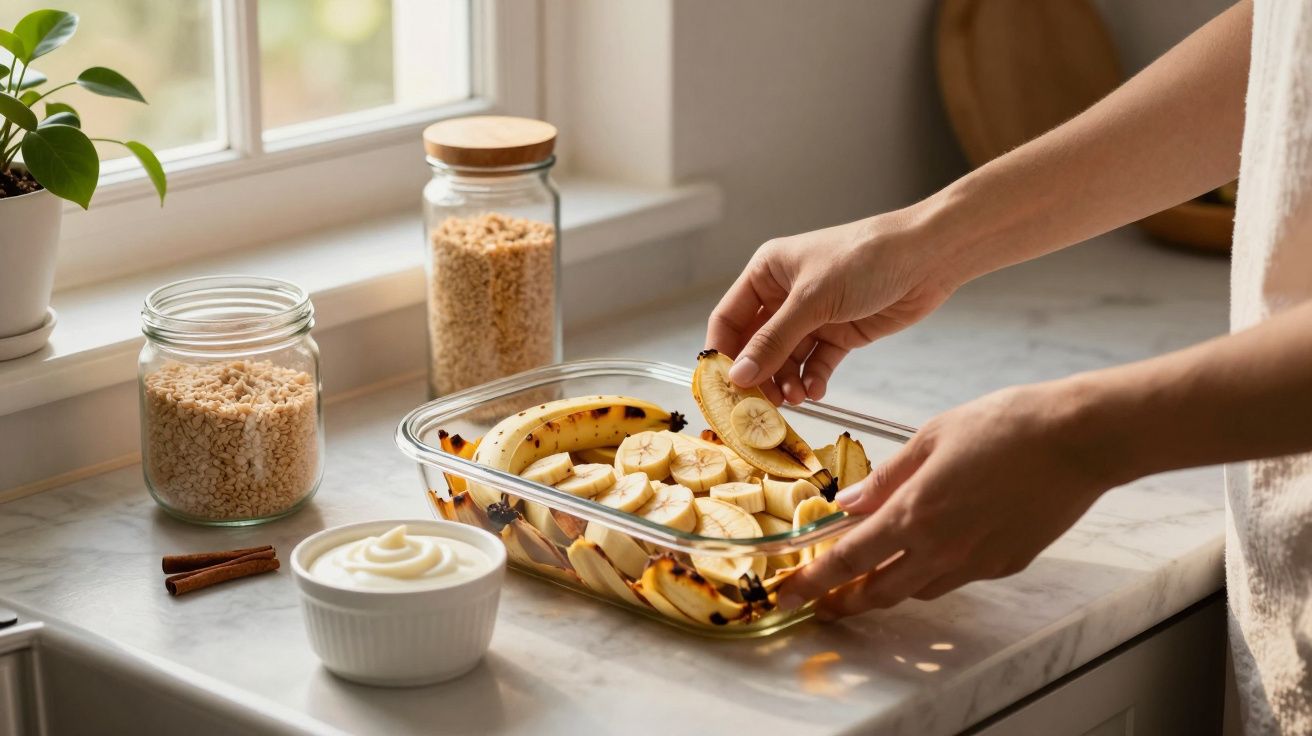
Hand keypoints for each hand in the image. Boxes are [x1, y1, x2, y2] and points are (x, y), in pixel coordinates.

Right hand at [705, 209, 959, 403]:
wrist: (927, 258)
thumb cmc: (865, 259)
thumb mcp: (812, 300)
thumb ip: (773, 341)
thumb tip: (738, 376)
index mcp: (767, 273)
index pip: (729, 319)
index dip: (723, 353)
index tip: (722, 388)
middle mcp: (784, 295)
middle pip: (755, 345)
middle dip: (758, 375)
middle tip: (761, 405)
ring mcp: (812, 316)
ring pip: (786, 359)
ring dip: (786, 382)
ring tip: (796, 399)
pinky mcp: (840, 334)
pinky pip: (816, 364)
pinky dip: (813, 380)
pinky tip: (816, 391)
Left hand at [778, 380, 1124, 617]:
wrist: (1077, 440)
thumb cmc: (1005, 426)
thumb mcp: (931, 437)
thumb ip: (886, 478)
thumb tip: (847, 502)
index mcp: (914, 515)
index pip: (847, 560)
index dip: (811, 582)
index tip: (785, 596)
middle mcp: (941, 550)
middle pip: (878, 592)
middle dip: (843, 602)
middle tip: (821, 602)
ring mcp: (976, 563)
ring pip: (917, 591)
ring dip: (887, 588)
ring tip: (870, 576)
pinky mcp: (1005, 564)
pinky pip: (956, 578)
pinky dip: (932, 572)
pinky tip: (932, 550)